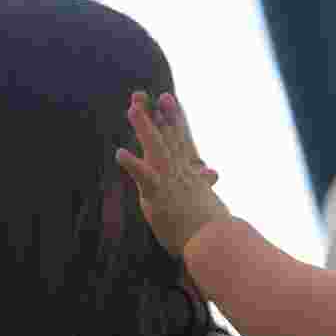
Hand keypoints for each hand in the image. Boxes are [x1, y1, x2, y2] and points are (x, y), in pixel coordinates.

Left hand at [116, 91, 229, 255]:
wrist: (216, 242)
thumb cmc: (212, 229)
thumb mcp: (206, 203)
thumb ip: (204, 185)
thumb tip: (213, 172)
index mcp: (190, 176)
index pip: (181, 142)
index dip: (174, 119)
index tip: (167, 101)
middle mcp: (180, 174)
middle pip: (168, 138)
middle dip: (158, 114)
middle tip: (146, 93)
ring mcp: (171, 182)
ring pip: (156, 149)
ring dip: (145, 127)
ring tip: (133, 108)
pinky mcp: (160, 196)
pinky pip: (145, 177)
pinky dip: (132, 164)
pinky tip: (119, 153)